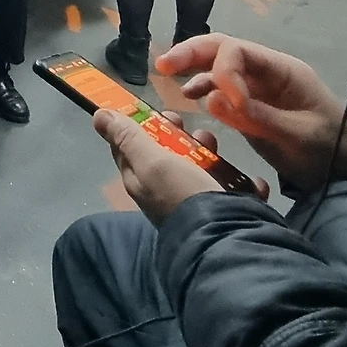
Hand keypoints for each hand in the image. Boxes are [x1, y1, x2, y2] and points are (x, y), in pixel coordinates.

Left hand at [92, 107, 242, 226]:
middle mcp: (163, 190)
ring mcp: (193, 199)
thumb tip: (99, 115)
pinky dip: (240, 182)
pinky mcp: (222, 207)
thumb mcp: (151, 162)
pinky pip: (230, 187)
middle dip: (177, 134)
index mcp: (140, 180)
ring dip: (208, 151)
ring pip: (200, 165)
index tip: (153, 111)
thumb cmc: (182, 194)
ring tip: (214, 146)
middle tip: (185, 125)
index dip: (138, 125)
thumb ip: (128, 138)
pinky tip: (247, 179)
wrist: (222, 236)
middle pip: (166, 152)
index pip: (129, 146)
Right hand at [156, 35, 346, 193]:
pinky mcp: (251, 105)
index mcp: (283, 70)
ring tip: (167, 76)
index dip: (223, 73)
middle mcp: (267, 72)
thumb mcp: (296, 136)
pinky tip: (188, 97)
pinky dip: (204, 89)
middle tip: (162, 65)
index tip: (222, 104)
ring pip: (219, 66)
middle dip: (193, 53)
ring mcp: (258, 87)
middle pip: (225, 49)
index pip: (241, 53)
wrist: (344, 166)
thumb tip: (210, 99)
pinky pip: (222, 90)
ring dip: (193, 67)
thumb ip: (255, 117)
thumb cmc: (326, 149)